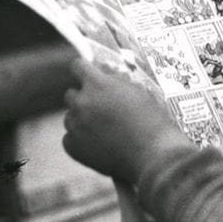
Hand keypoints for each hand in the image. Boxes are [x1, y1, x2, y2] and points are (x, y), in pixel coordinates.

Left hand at [62, 60, 188, 183]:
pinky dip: (80, 139)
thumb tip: (105, 73)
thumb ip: (115, 80)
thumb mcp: (137, 90)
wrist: (153, 154)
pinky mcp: (73, 147)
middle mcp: (82, 102)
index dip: (84, 70)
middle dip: (84, 98)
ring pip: (70, 116)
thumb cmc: (151, 121)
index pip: (77, 66)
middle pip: (71, 94)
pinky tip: (98, 143)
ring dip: (82, 119)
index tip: (89, 76)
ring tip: (103, 129)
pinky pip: (69, 137)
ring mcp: (75, 125)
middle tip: (101, 107)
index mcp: (97, 84)